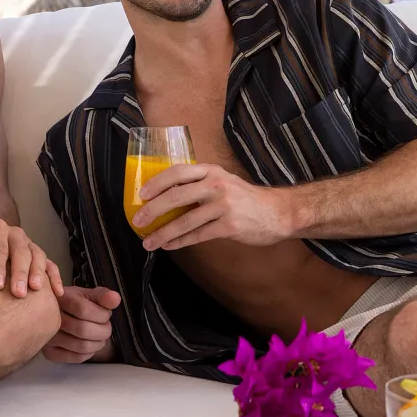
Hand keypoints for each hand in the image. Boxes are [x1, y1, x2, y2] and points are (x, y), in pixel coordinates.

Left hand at [0, 218, 63, 298]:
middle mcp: (15, 234)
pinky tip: (56, 293)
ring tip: (36, 290)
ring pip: (38, 255)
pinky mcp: (39, 255)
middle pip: (21, 251)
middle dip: (20, 272)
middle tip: (18, 293)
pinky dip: (55, 277)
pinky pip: (50, 264)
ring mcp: (29, 244)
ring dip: (38, 273)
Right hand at [45, 285, 119, 362]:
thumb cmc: (75, 304)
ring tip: (99, 336)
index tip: (105, 315)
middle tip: (105, 328)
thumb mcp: (88, 295)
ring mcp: (49, 337)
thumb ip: (103, 296)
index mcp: (62, 298)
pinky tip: (89, 344)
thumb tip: (114, 299)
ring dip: (98, 343)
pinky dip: (89, 353)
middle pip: (83, 330)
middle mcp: (50, 318)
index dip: (101, 315)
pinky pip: (76, 358)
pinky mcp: (50, 352)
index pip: (83, 309)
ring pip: (81, 346)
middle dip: (103, 331)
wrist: (57, 315)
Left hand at [136, 163, 294, 251]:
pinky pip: (198, 235)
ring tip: (149, 241)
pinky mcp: (229, 226)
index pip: (177, 172)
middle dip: (153, 210)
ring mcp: (223, 206)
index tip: (141, 194)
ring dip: (163, 232)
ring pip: (185, 220)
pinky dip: (180, 242)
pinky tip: (169, 246)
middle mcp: (216, 185)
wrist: (278, 213)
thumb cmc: (247, 199)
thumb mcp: (224, 181)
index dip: (157, 183)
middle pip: (176, 196)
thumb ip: (201, 183)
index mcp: (212, 171)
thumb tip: (168, 195)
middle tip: (138, 220)